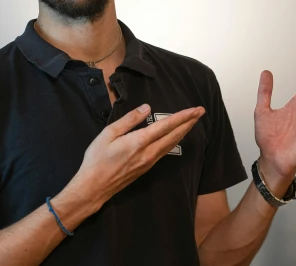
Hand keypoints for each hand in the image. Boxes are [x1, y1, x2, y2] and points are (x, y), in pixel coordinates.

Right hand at [73, 104, 204, 206]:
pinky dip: (175, 141)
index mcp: (139, 142)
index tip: (195, 109)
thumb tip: (146, 108)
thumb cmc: (97, 159)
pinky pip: (165, 151)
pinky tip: (177, 137)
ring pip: (172, 144)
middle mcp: (149, 152)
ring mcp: (149, 162)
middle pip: (174, 135)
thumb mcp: (109, 133)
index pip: (166, 126)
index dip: (182, 116)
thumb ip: (129, 120)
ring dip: (184, 131)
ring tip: (192, 122)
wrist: (94, 187)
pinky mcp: (147, 168)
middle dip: (189, 122)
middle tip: (201, 111)